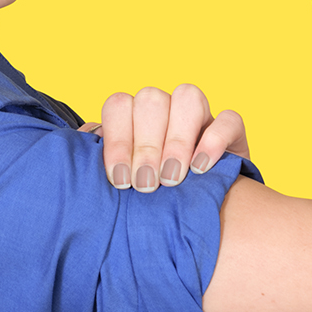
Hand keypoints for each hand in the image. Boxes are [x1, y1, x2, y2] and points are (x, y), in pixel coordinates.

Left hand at [79, 84, 248, 191]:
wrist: (195, 215)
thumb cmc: (149, 200)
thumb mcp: (123, 185)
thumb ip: (102, 170)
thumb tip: (78, 162)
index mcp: (133, 117)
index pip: (118, 105)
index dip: (117, 141)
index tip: (119, 180)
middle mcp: (165, 109)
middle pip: (151, 99)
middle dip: (145, 145)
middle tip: (145, 184)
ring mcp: (200, 116)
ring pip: (188, 97)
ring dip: (176, 139)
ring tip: (171, 179)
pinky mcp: (233, 131)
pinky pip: (229, 119)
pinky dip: (214, 141)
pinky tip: (201, 168)